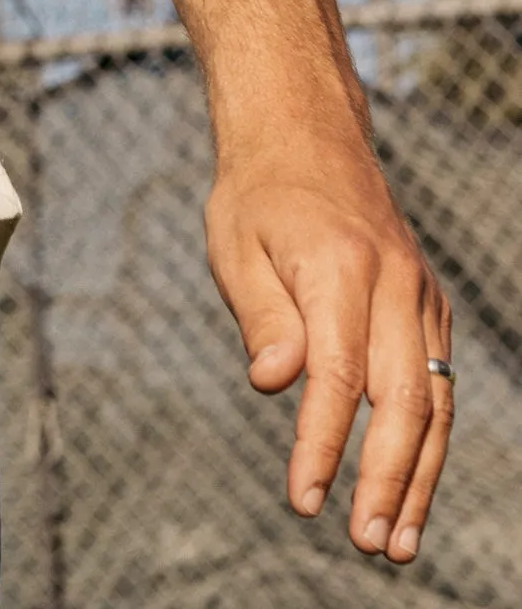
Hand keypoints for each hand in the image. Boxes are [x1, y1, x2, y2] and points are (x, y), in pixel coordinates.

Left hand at [205, 131, 451, 562]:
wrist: (305, 129)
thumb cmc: (258, 190)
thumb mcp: (233, 242)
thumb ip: (261, 316)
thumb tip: (274, 385)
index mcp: (340, 266)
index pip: (338, 375)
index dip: (323, 444)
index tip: (304, 499)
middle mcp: (394, 282)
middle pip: (404, 399)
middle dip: (387, 480)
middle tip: (365, 543)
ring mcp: (419, 291)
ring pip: (435, 399)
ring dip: (420, 476)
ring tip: (397, 542)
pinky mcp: (427, 301)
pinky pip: (438, 379)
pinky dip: (430, 438)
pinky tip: (411, 484)